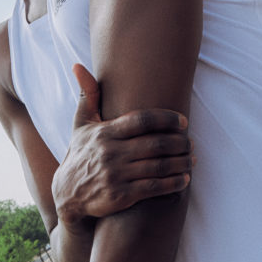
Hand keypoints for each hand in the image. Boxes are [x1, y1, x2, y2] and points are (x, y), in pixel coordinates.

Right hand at [52, 64, 192, 225]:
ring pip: (158, 166)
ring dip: (181, 162)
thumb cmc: (81, 154)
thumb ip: (87, 96)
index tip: (183, 121)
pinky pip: (153, 188)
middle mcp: (110, 153)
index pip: (142, 120)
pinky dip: (173, 183)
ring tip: (193, 159)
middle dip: (179, 143)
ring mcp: (115, 175)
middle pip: (155, 144)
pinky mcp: (120, 196)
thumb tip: (78, 66)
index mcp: (105, 133)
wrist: (68, 194)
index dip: (167, 119)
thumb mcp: (81, 125)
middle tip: (192, 142)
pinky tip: (185, 179)